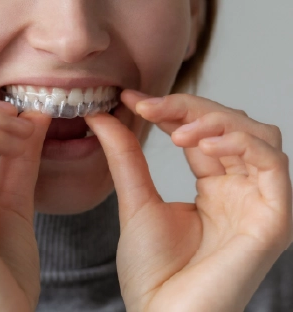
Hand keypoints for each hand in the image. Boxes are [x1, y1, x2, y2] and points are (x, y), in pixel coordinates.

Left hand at [85, 90, 292, 311]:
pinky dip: (240, 143)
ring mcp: (259, 203)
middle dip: (192, 109)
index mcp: (214, 188)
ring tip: (176, 132)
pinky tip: (202, 143)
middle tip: (151, 107)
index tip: (133, 98)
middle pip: (232, 126)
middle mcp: (241, 191)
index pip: (203, 132)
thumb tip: (103, 116)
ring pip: (256, 136)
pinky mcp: (274, 218)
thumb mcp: (135, 200)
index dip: (173, 109)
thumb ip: (125, 156)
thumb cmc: (152, 271)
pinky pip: (272, 164)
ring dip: (216, 121)